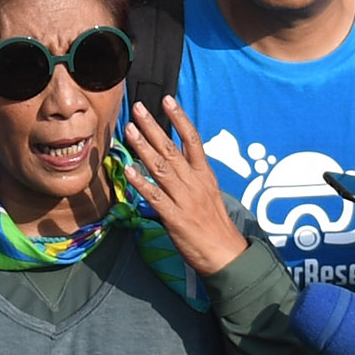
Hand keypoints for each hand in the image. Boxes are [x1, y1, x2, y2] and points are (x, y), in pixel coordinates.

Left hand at [117, 94, 250, 275]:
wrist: (226, 254)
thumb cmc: (216, 226)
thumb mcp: (209, 193)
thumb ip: (193, 176)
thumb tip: (178, 160)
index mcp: (205, 175)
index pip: (192, 139)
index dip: (179, 118)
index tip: (167, 100)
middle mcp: (195, 182)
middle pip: (172, 149)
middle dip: (153, 127)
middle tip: (138, 108)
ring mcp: (184, 199)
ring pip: (161, 168)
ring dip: (143, 148)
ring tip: (129, 130)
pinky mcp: (175, 217)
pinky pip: (155, 196)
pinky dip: (141, 183)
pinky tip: (128, 170)